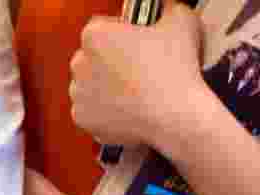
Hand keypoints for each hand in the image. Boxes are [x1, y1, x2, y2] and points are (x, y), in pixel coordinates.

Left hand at [70, 0, 204, 149]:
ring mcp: (79, 93)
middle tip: (138, 68)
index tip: (136, 43)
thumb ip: (167, 8)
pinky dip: (105, 110)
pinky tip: (127, 107)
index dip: (121, 34)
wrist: (175, 117)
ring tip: (135, 90)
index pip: (102, 27)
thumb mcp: (180, 21)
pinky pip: (91, 110)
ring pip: (90, 84)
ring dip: (106, 85)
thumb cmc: (175, 71)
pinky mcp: (83, 119)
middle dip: (110, 60)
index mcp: (95, 35)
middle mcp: (79, 63)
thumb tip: (166, 7)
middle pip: (92, 56)